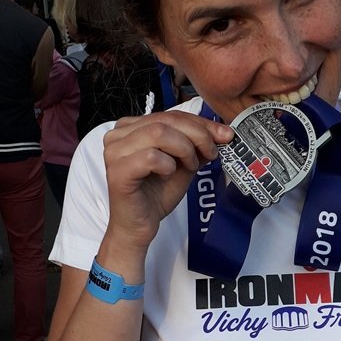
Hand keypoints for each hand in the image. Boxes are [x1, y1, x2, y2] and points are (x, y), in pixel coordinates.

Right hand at [102, 111, 233, 251]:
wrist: (140, 226)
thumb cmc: (157, 194)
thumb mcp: (184, 163)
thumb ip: (197, 145)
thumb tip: (222, 133)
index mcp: (131, 128)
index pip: (171, 114)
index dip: (201, 123)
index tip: (224, 135)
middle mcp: (118, 135)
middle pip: (166, 120)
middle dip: (197, 135)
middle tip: (212, 152)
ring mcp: (115, 152)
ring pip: (158, 133)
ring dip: (184, 149)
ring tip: (190, 166)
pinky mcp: (117, 171)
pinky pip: (150, 156)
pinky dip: (168, 164)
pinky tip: (169, 174)